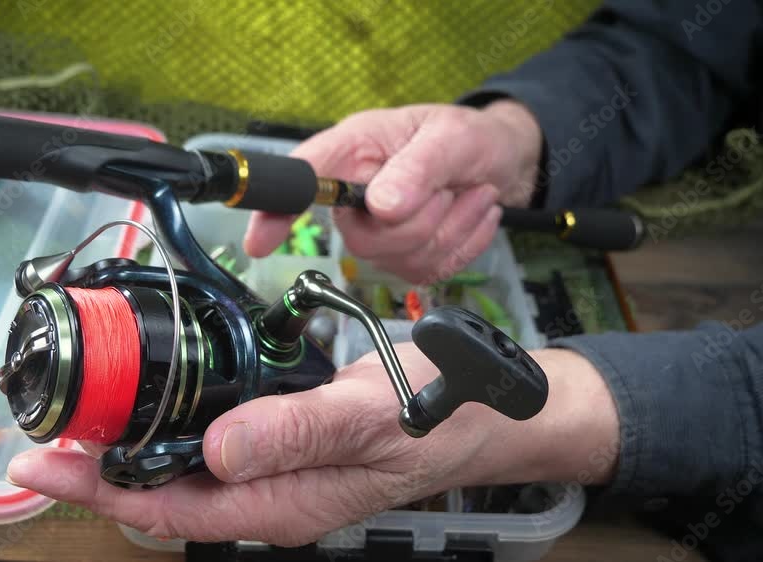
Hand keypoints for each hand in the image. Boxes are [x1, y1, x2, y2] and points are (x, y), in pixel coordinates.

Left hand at [5, 347, 618, 545]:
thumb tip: (218, 451)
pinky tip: (159, 397)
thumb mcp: (370, 418)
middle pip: (164, 493)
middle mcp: (268, 494)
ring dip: (132, 446)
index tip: (39, 463)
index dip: (100, 487)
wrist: (484, 409)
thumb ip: (297, 433)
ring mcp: (275, 470)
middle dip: (99, 470)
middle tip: (44, 434)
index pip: (169, 507)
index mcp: (281, 503)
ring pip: (185, 469)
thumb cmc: (435, 416)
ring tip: (82, 417)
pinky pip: (215, 441)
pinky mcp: (284, 441)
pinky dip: (176, 421)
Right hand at [243, 101, 543, 283]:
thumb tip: (381, 207)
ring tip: (469, 193)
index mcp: (354, 152)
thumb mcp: (451, 137)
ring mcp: (379, 232)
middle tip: (451, 188)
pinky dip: (462, 244)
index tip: (259, 240)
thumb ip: (417, 169)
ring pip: (399, 260)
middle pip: (363, 240)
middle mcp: (356, 195)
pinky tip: (472, 214)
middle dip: (420, 222)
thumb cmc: (468, 136)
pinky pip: (426, 270)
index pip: (303, 181)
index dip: (276, 210)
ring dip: (450, 229)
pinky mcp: (405, 258)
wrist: (503, 159)